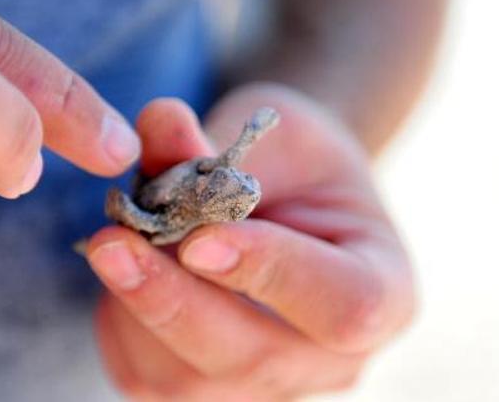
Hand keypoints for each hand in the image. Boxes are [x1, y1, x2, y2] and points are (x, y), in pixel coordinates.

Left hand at [86, 84, 414, 399]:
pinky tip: (127, 273)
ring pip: (187, 380)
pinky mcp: (210, 394)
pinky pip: (149, 377)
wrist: (287, 202)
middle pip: (254, 359)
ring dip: (135, 308)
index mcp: (386, 292)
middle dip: (174, 300)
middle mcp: (334, 360)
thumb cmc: (297, 166)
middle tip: (112, 242)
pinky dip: (121, 324)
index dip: (270, 274)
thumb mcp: (278, 133)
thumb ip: (223, 138)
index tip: (200, 237)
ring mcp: (271, 387)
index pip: (344, 307)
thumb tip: (158, 123)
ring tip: (117, 240)